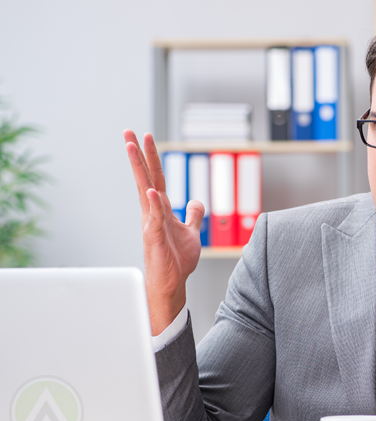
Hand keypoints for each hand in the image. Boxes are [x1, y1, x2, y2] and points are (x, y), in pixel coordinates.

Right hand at [124, 130, 204, 334]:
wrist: (172, 283)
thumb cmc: (177, 259)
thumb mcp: (191, 232)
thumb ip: (194, 215)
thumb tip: (197, 201)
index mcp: (161, 208)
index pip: (156, 177)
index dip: (151, 157)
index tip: (145, 136)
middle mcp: (153, 212)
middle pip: (145, 177)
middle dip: (138, 154)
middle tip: (128, 132)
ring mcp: (151, 223)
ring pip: (144, 191)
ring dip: (139, 170)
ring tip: (131, 148)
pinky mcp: (154, 238)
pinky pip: (154, 218)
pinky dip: (153, 205)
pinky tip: (152, 192)